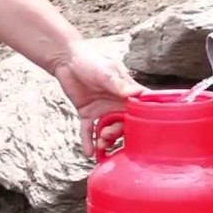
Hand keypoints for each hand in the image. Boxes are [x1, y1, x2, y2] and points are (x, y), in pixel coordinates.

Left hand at [51, 42, 144, 157]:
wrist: (66, 60)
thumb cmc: (90, 60)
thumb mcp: (106, 71)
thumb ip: (118, 85)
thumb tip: (136, 93)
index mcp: (127, 93)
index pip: (141, 109)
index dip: (145, 121)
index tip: (146, 133)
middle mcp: (117, 104)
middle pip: (125, 125)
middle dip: (119, 134)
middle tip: (108, 136)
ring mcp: (103, 110)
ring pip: (108, 130)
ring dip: (106, 140)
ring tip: (100, 144)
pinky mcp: (88, 113)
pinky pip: (89, 131)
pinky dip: (88, 142)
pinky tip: (89, 153)